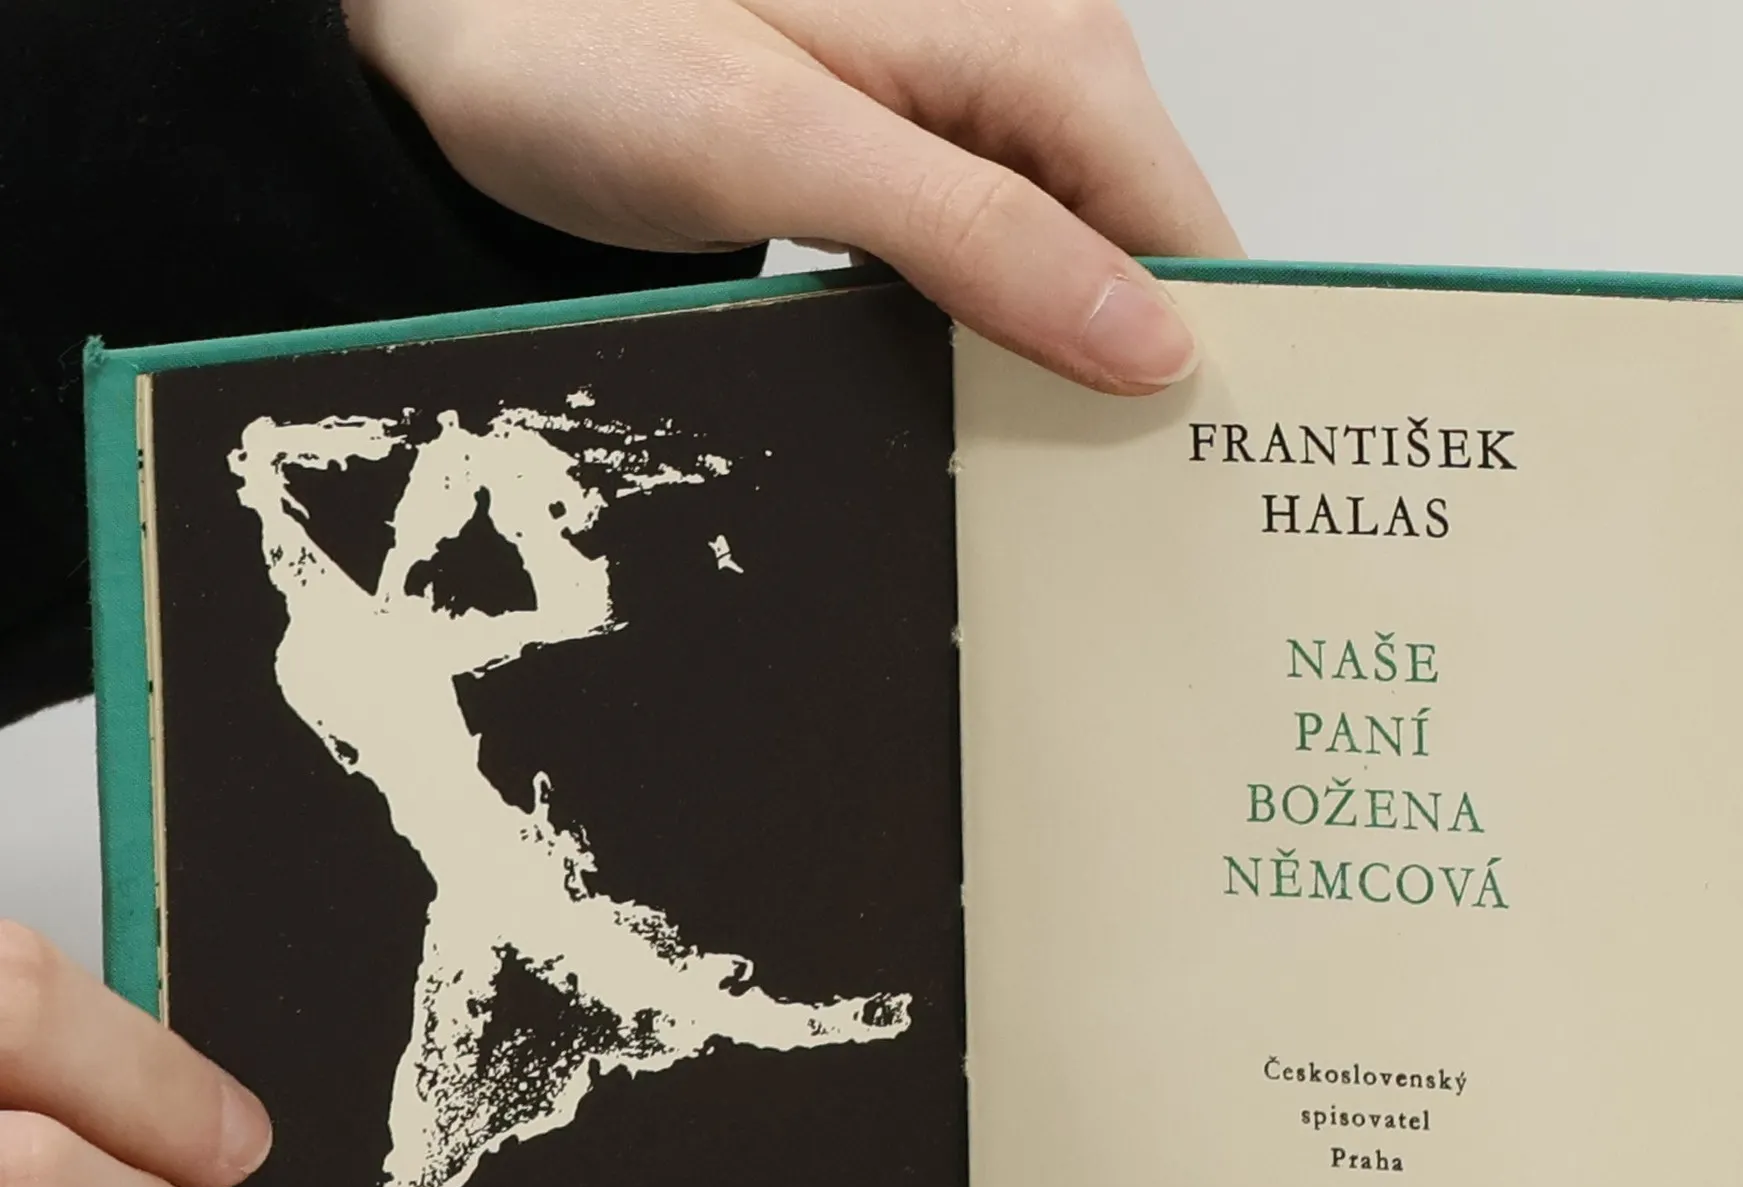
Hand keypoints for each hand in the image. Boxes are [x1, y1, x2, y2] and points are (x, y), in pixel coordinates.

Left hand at [344, 0, 1238, 392]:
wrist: (462, 23)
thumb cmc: (586, 47)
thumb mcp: (783, 150)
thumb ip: (975, 236)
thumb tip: (1144, 336)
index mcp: (1033, 37)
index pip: (1185, 220)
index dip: (1208, 350)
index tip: (1196, 478)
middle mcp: (1026, 57)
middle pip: (1145, 247)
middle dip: (1138, 372)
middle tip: (1114, 510)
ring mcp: (973, 109)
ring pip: (1081, 264)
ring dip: (1068, 367)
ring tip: (1049, 477)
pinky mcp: (918, 154)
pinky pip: (1007, 260)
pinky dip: (1001, 340)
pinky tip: (976, 406)